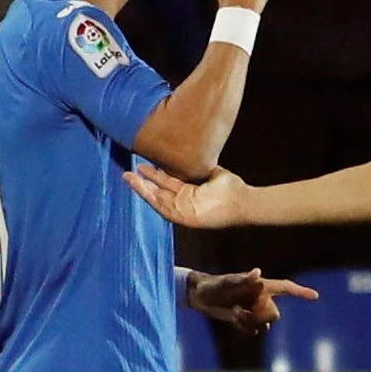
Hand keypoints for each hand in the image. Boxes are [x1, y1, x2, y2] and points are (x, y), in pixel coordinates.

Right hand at [127, 162, 250, 227]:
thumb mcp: (214, 174)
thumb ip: (202, 168)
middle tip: (128, 172)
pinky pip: (162, 206)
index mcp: (190, 193)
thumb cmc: (232, 190)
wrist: (242, 201)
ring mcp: (183, 210)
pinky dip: (150, 196)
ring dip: (142, 188)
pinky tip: (140, 186)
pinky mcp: (183, 216)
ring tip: (128, 176)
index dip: (154, 175)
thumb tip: (197, 155)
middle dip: (142, 182)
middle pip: (158, 192)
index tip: (142, 165)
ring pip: (157, 199)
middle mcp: (184, 202)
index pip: (168, 184)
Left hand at [187, 268, 317, 335]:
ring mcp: (254, 308)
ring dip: (252, 323)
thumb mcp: (226, 283)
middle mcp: (260, 297)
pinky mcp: (246, 319)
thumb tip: (259, 273)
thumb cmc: (212, 285)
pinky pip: (254, 330)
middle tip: (242, 310)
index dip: (300, 292)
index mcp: (261, 286)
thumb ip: (243, 280)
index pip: (285, 287)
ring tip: (236, 314)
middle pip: (274, 312)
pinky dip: (245, 328)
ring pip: (265, 323)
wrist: (199, 295)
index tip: (315, 296)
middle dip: (261, 316)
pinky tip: (234, 319)